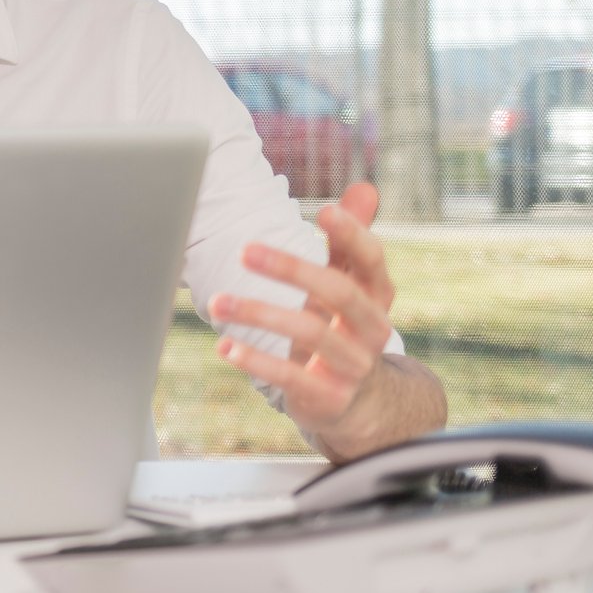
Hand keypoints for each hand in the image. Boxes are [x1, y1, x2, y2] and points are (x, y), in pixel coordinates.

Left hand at [209, 182, 397, 439]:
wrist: (363, 405)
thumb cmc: (345, 329)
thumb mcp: (350, 286)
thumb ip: (349, 241)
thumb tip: (365, 187)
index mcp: (376, 296)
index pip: (372, 260)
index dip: (353, 235)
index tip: (324, 211)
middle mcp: (372, 329)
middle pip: (340, 292)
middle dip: (292, 269)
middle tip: (245, 250)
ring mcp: (353, 365)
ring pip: (310, 333)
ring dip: (258, 314)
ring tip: (216, 302)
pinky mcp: (329, 397)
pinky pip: (293, 377)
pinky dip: (257, 360)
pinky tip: (225, 346)